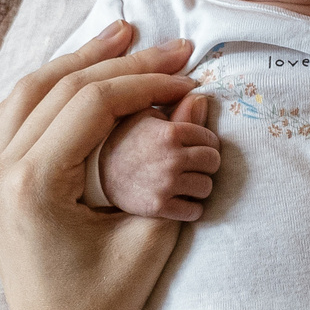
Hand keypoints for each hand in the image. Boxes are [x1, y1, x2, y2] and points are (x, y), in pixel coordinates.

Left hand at [0, 23, 196, 309]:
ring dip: (80, 59)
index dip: (145, 81)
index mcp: (33, 185)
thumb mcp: (151, 237)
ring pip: (30, 89)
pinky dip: (56, 84)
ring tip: (123, 35)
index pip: (91, 103)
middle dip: (121, 60)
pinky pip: (20, 112)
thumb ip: (172, 165)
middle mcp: (0, 171)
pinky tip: (87, 71)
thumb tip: (197, 103)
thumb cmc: (105, 304)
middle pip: (60, 85)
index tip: (188, 76)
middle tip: (172, 46)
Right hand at [99, 86, 219, 219]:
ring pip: (206, 187)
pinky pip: (194, 212)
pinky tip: (179, 201)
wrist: (96, 175)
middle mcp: (170, 158)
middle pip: (213, 162)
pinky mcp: (160, 207)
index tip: (195, 148)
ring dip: (198, 187)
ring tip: (184, 183)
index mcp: (169, 132)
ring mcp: (166, 184)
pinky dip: (191, 209)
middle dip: (206, 164)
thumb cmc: (125, 141)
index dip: (206, 144)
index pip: (210, 140)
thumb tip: (202, 98)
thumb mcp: (146, 117)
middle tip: (192, 166)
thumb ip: (178, 108)